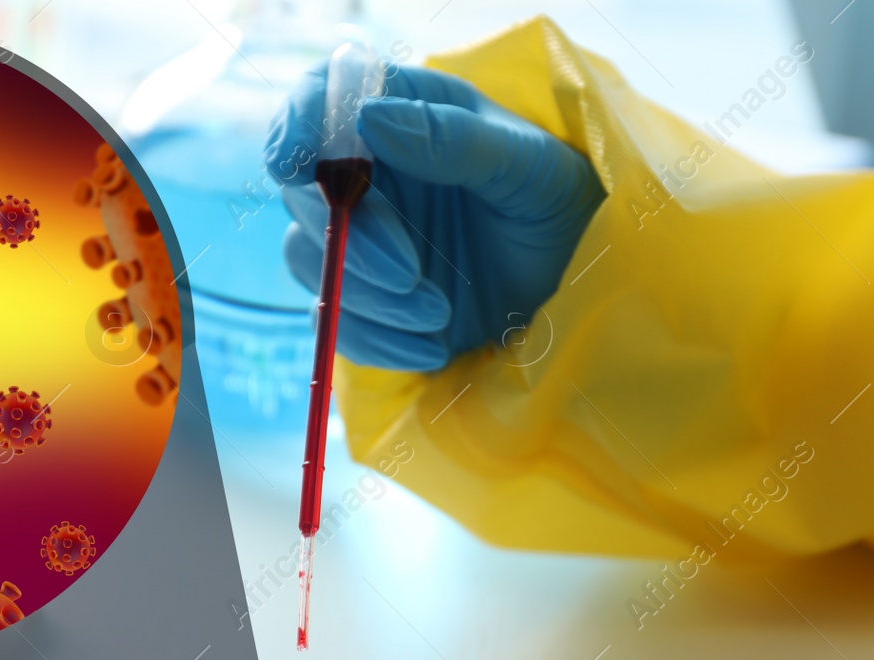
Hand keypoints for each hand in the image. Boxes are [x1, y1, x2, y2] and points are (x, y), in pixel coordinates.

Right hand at [264, 64, 603, 371]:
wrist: (578, 289)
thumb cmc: (560, 206)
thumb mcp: (528, 165)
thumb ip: (454, 138)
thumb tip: (370, 119)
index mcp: (403, 114)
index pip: (323, 98)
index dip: (296, 122)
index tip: (295, 162)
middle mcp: (369, 172)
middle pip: (305, 191)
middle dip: (350, 239)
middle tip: (409, 272)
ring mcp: (361, 239)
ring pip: (309, 260)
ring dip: (365, 296)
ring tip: (438, 315)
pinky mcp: (366, 300)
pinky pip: (334, 320)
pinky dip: (375, 340)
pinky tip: (431, 348)